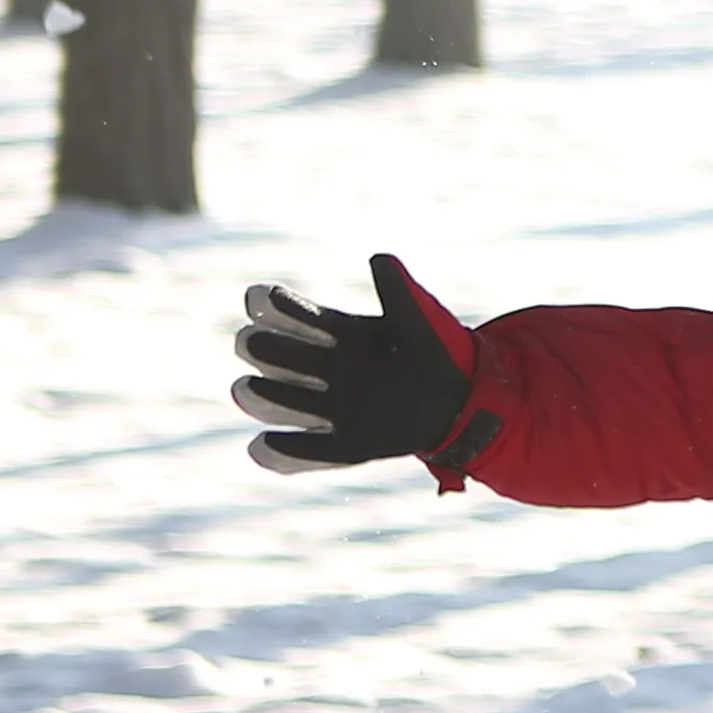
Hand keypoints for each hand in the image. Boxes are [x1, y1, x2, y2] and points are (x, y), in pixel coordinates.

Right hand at [230, 256, 488, 475]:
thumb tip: (380, 259)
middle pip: (284, 357)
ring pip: (285, 401)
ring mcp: (335, 407)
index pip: (302, 318)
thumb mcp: (422, 320)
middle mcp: (331, 371)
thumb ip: (400, 292)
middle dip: (264, 349)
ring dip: (264, 396)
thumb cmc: (441, 353)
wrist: (466, 401)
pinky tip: (261, 447)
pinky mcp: (347, 443)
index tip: (257, 296)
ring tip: (246, 388)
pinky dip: (282, 453)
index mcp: (345, 337)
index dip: (277, 307)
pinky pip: (307, 452)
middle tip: (252, 342)